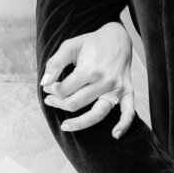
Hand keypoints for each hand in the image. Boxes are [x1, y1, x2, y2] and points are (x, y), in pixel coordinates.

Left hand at [41, 22, 135, 137]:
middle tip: (50, 99)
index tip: (48, 86)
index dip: (52, 90)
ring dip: (79, 123)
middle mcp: (105, 80)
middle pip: (76, 103)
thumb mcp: (69, 46)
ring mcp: (117, 88)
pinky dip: (124, 125)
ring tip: (65, 126)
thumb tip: (44, 83)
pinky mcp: (127, 91)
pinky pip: (128, 112)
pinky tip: (115, 135)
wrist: (117, 37)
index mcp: (90, 69)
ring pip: (97, 114)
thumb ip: (55, 64)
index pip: (64, 90)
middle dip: (58, 103)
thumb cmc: (91, 42)